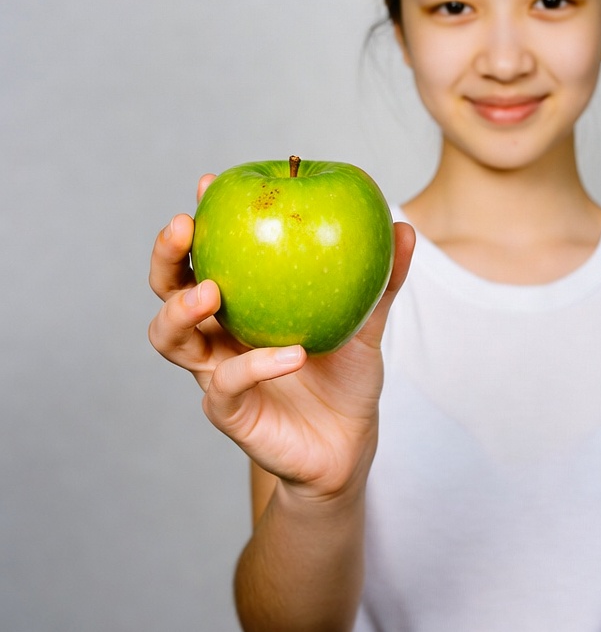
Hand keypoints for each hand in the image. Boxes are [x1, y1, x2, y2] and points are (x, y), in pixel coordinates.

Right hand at [148, 174, 414, 498]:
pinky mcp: (231, 413)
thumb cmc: (347, 378)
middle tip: (183, 227)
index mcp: (242, 305)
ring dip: (181, 309)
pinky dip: (255, 365)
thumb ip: (382, 281)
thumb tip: (403, 227)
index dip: (199, 221)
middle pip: (167, 289)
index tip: (207, 184)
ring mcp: (217, 373)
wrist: (347, 447)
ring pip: (170, 339)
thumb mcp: (367, 324)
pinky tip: (291, 352)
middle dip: (166, 256)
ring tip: (211, 291)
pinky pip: (228, 385)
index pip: (206, 256)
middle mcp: (218, 335)